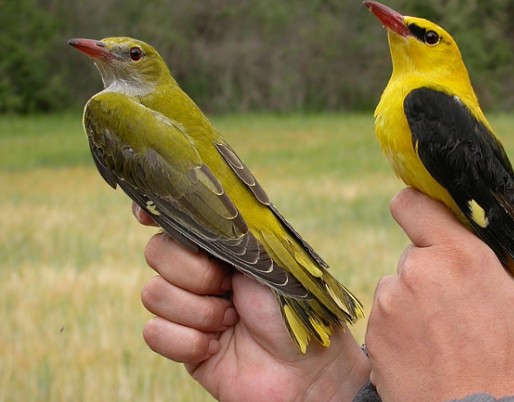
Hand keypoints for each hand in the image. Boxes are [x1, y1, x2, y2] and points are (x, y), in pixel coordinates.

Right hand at [133, 203, 368, 401]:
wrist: (305, 367)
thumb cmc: (294, 307)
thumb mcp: (266, 258)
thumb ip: (229, 232)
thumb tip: (193, 205)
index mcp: (222, 245)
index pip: (176, 220)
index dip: (156, 212)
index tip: (148, 216)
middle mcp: (201, 272)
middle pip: (156, 252)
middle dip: (194, 272)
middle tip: (228, 287)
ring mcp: (189, 308)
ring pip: (153, 293)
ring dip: (198, 310)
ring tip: (231, 320)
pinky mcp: (182, 345)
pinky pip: (153, 332)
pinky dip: (187, 341)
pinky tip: (217, 346)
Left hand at [365, 189, 513, 401]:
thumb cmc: (512, 362)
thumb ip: (478, 260)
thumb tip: (460, 240)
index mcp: (457, 254)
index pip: (413, 204)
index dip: (416, 209)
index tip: (420, 220)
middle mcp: (417, 270)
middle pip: (412, 257)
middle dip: (428, 274)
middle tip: (452, 310)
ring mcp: (390, 303)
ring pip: (397, 290)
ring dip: (411, 305)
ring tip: (440, 341)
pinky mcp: (374, 334)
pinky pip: (385, 320)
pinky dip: (399, 333)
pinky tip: (424, 356)